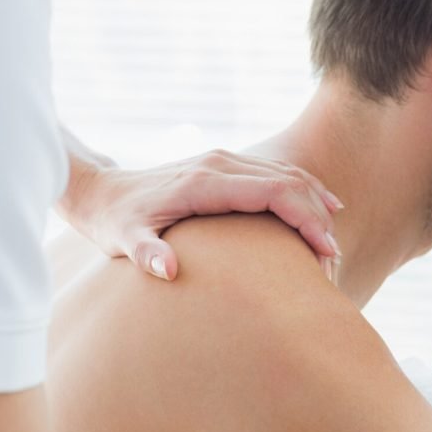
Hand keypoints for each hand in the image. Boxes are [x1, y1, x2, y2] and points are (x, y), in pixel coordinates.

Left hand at [61, 148, 342, 279]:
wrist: (99, 191)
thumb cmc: (114, 221)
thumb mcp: (122, 241)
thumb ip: (145, 254)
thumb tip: (167, 271)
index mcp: (204, 182)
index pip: (274, 191)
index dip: (306, 219)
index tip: (325, 252)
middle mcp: (219, 164)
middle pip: (289, 181)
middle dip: (318, 218)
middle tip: (331, 260)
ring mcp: (223, 160)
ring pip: (287, 173)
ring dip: (315, 204)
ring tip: (330, 243)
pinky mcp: (223, 165)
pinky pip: (275, 173)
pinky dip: (303, 190)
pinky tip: (321, 209)